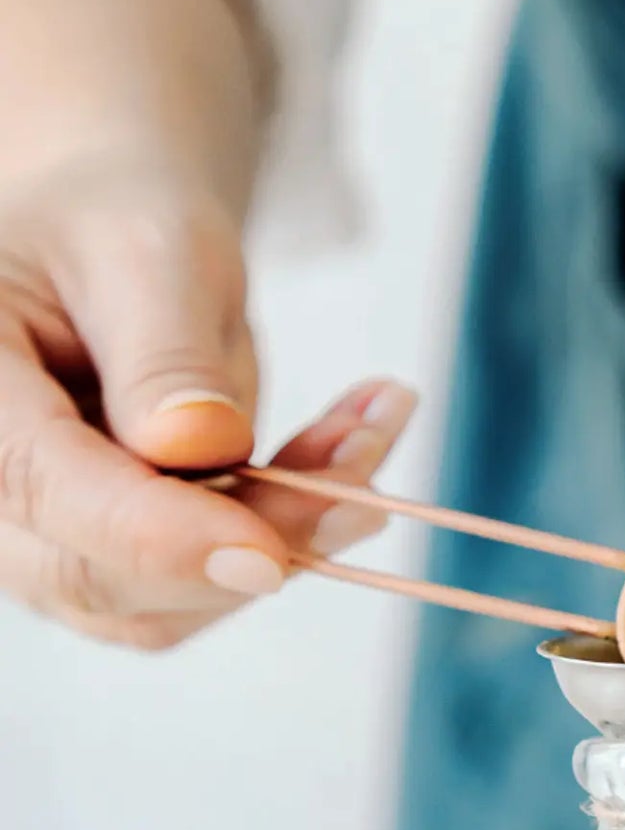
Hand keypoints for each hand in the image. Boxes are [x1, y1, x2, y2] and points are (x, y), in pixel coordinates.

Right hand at [0, 156, 415, 648]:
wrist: (112, 253)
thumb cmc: (110, 228)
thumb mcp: (143, 250)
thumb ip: (166, 351)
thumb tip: (201, 447)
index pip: (49, 491)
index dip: (161, 536)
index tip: (268, 553)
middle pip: (110, 574)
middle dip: (256, 538)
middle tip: (366, 463)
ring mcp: (48, 546)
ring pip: (176, 601)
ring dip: (294, 535)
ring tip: (370, 426)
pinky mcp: (119, 569)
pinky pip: (214, 586)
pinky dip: (297, 531)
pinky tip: (350, 448)